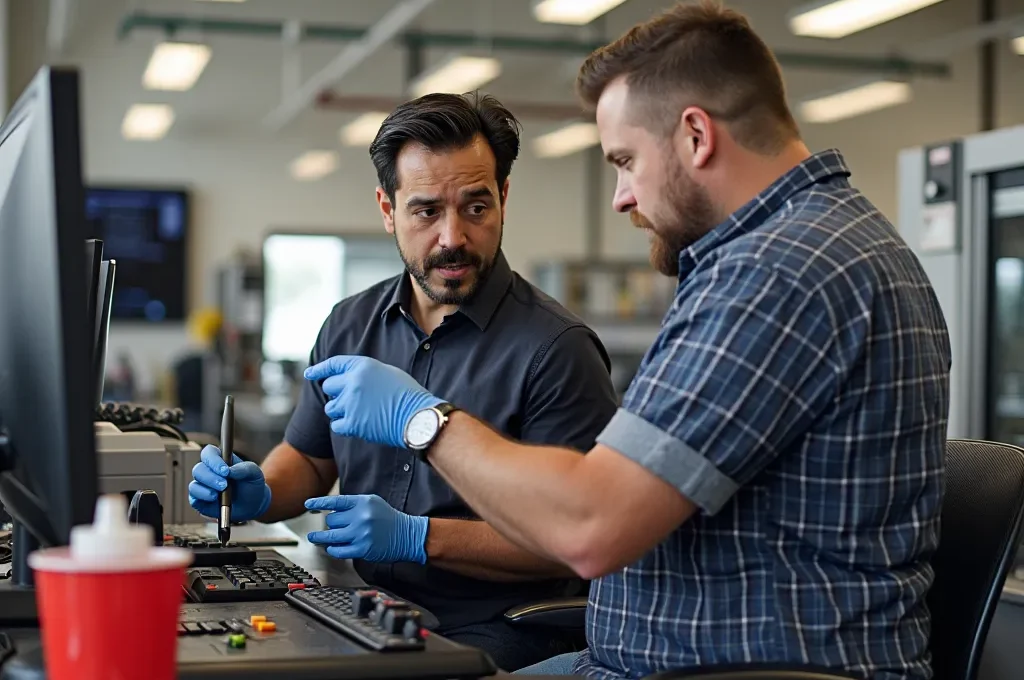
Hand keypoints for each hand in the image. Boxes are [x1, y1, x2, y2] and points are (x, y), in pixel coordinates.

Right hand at [188, 445, 271, 522]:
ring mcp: (203, 487)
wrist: (253, 503)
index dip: (213, 460)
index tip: (225, 470)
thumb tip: (230, 470)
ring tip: (218, 495)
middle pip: (198, 469)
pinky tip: (213, 501)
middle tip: (224, 485)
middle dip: (211, 478)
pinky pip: (193, 500)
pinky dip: (202, 500)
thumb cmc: (251, 484)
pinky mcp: (200, 501)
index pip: (208, 453)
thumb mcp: (254, 473)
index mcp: (220, 460)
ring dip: (205, 491)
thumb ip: (243, 469)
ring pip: (194, 486)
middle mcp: (208, 472)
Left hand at [304, 355, 442, 448]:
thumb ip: (364, 373)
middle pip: (329, 386)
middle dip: (337, 393)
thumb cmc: (408, 395)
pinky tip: (359, 424)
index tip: (309, 374)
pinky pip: (336, 425)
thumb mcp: (387, 373)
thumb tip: (348, 380)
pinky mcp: (352, 423)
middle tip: (352, 400)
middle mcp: (353, 382)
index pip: (333, 364)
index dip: (319, 369)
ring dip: (340, 410)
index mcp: (362, 366)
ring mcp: (350, 403)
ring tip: (360, 413)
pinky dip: (344, 426)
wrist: (417, 417)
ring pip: (330, 407)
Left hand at [304, 495, 427, 563]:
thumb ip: (353, 505)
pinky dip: (333, 549)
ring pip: (331, 536)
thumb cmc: (388, 519)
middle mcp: (361, 517)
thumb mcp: (373, 503)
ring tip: (316, 538)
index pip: (335, 501)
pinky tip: (332, 548)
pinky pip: (339, 550)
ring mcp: (361, 533)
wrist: (407, 535)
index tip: (307, 505)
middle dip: (331, 524)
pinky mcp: (362, 549)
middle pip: (331, 520)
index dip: (319, 502)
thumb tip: (331, 510)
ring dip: (323, 538)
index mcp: (363, 502)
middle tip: (334, 527)